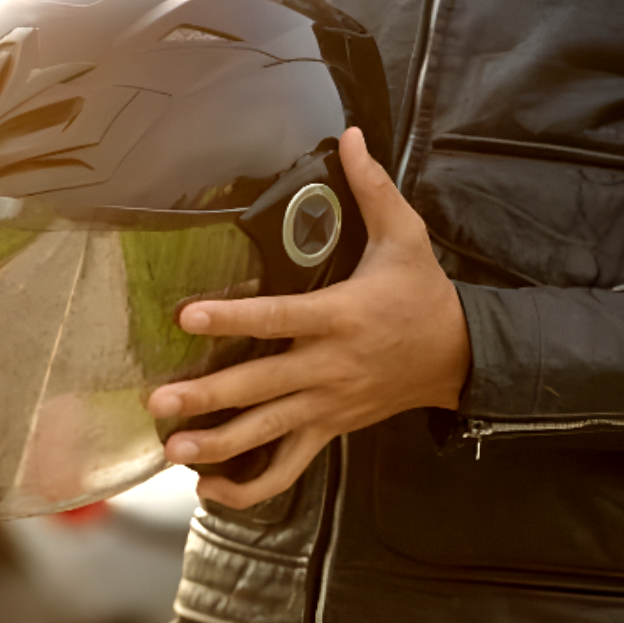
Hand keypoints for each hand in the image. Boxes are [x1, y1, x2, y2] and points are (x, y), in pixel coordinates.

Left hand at [147, 127, 470, 509]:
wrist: (465, 357)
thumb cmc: (424, 294)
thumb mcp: (406, 237)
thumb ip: (372, 187)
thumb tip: (352, 134)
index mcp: (340, 318)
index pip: (278, 318)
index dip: (232, 317)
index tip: (187, 316)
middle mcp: (328, 367)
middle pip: (260, 386)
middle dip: (207, 397)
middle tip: (159, 401)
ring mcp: (327, 406)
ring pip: (267, 434)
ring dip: (217, 446)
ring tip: (171, 450)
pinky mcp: (329, 432)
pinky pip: (287, 470)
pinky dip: (249, 487)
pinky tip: (208, 488)